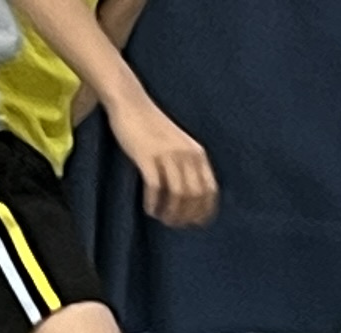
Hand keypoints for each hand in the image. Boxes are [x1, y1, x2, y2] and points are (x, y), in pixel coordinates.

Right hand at [112, 98, 218, 226]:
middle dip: (186, 216)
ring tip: (162, 218)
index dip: (205, 211)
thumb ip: (188, 164)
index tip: (195, 223)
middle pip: (195, 197)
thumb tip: (191, 196)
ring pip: (178, 196)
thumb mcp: (179, 143)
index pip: (210, 191)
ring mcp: (167, 155)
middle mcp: (186, 155)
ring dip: (171, 213)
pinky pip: (155, 188)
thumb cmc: (152, 126)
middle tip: (174, 223)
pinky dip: (154, 203)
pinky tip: (149, 209)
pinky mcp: (147, 155)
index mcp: (197, 153)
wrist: (130, 102)